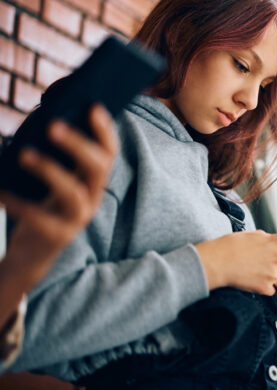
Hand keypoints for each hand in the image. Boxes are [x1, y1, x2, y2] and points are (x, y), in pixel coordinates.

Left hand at [1, 105, 116, 286]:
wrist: (31, 254)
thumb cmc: (38, 207)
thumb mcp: (50, 180)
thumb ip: (53, 155)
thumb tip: (44, 119)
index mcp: (91, 181)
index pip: (108, 153)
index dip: (105, 131)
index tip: (93, 107)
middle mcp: (92, 198)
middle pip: (97, 168)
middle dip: (78, 144)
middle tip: (52, 125)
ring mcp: (78, 219)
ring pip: (73, 191)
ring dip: (50, 169)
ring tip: (24, 153)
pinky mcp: (58, 236)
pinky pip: (39, 217)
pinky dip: (18, 202)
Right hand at [195, 228, 276, 293]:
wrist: (216, 262)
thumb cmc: (232, 245)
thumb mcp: (253, 236)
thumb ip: (267, 238)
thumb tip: (271, 239)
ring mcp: (273, 274)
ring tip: (267, 276)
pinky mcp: (265, 288)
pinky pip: (274, 291)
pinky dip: (268, 289)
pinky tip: (256, 282)